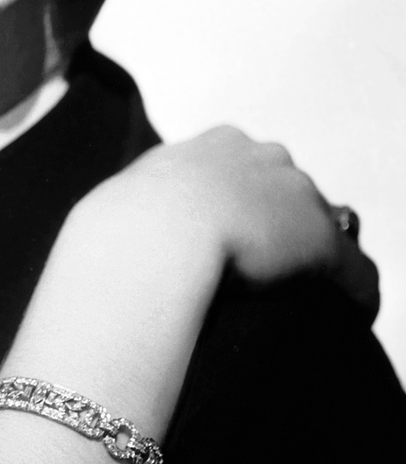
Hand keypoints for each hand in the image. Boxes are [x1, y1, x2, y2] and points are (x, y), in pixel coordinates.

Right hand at [84, 127, 378, 319]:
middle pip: (288, 187)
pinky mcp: (324, 243)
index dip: (239, 199)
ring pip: (321, 226)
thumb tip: (110, 231)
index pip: (244, 164)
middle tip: (258, 263)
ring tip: (296, 295)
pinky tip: (346, 320)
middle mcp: (264, 158)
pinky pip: (353, 274)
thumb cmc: (121, 224)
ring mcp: (298, 197)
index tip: (226, 230)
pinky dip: (353, 297)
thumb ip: (140, 201)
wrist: (149, 240)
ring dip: (311, 258)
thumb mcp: (125, 196)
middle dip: (279, 221)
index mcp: (217, 143)